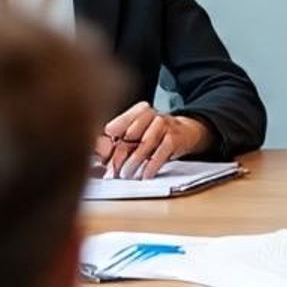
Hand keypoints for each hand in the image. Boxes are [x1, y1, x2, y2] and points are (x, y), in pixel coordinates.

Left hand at [95, 104, 210, 179]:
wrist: (185, 132)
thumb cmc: (155, 134)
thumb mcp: (136, 133)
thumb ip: (118, 142)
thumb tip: (100, 157)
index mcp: (137, 111)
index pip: (116, 126)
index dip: (106, 144)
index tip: (101, 159)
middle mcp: (150, 115)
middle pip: (129, 135)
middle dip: (119, 155)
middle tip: (112, 171)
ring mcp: (164, 125)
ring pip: (145, 144)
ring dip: (133, 162)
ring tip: (126, 175)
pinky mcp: (174, 138)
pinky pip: (160, 153)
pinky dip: (151, 166)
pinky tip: (145, 175)